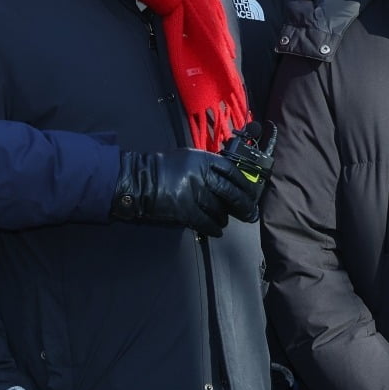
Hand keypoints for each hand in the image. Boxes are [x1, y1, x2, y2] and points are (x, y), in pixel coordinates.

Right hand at [111, 150, 261, 234]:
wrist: (138, 180)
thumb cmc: (162, 169)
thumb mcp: (188, 159)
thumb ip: (208, 166)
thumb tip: (229, 180)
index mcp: (203, 159)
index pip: (232, 171)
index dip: (244, 184)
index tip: (251, 193)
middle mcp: (201, 174)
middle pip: (230, 191)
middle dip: (243, 205)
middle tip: (250, 213)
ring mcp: (193, 192)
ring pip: (219, 208)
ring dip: (224, 218)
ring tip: (225, 221)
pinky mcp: (185, 209)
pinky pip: (206, 222)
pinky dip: (213, 228)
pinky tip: (216, 231)